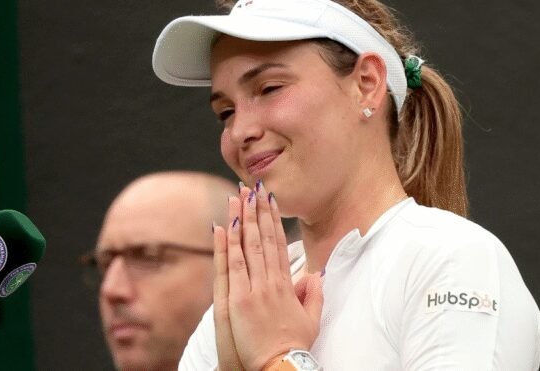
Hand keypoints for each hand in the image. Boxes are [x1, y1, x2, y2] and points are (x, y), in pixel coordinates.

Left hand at [214, 182, 322, 370]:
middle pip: (263, 239)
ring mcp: (254, 289)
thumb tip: (316, 273)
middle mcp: (270, 282)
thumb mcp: (312, 319)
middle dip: (256, 211)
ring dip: (241, 220)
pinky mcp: (239, 300)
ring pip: (247, 247)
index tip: (269, 200)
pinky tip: (222, 226)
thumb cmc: (294, 346)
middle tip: (251, 187)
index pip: (278, 245)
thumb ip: (313, 294)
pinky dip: (226, 245)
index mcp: (286, 285)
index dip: (273, 220)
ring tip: (236, 197)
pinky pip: (232, 266)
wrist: (282, 366)